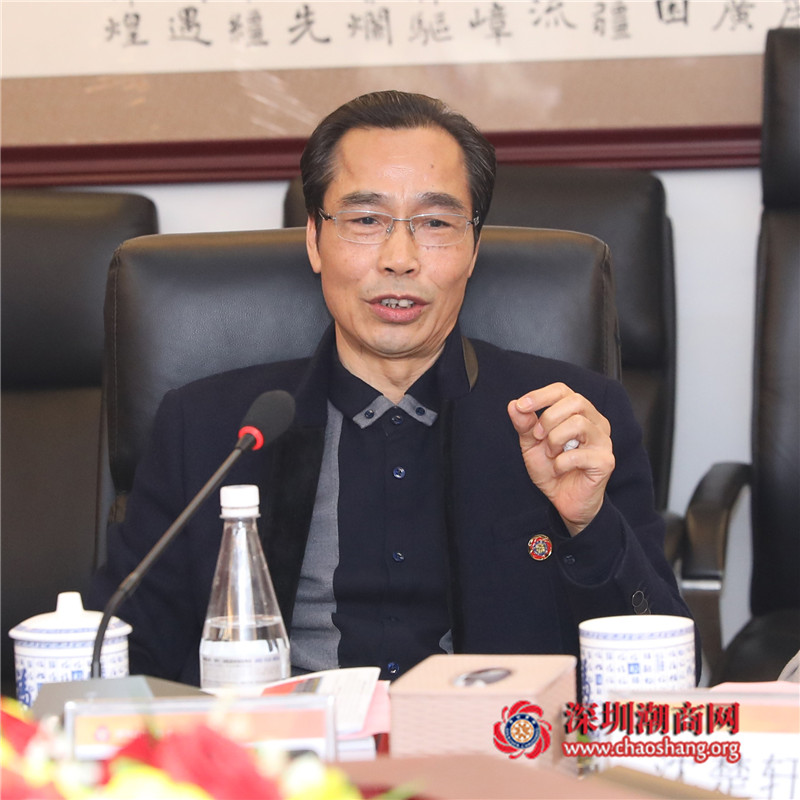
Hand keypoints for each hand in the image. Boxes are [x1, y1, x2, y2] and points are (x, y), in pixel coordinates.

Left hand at [507, 383, 614, 535]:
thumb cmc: (553, 469)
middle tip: (538, 437)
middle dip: (548, 419)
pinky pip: (579, 454)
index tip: (522, 406)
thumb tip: (514, 405)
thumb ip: (524, 424)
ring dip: (555, 440)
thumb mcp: (531, 444)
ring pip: (578, 423)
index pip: (562, 390)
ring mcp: (603, 441)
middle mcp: (595, 422)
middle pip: (575, 401)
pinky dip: (560, 463)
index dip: (541, 395)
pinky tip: (559, 469)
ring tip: (551, 454)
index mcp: (578, 413)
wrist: (563, 500)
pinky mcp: (605, 461)